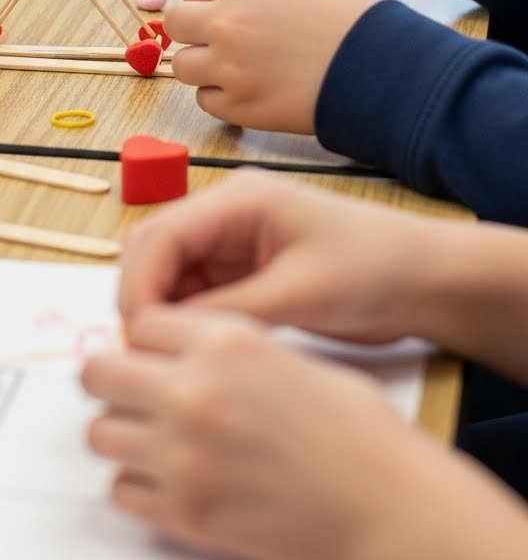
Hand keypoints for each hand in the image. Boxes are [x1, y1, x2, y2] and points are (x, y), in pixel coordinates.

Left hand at [83, 308, 527, 559]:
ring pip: (100, 433)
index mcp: (225, 342)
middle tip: (133, 393)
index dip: (147, 340)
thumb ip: (230, 347)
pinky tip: (171, 480)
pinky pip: (120, 490)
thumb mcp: (290, 356)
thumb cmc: (356, 430)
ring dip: (122, 433)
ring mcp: (182, 456)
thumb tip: (184, 349)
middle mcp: (193, 391)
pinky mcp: (184, 513)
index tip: (154, 355)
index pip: (141, 322)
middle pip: (98, 372)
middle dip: (112, 380)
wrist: (387, 504)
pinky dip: (138, 485)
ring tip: (154, 440)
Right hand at [117, 169, 447, 340]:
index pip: (160, 235)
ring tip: (168, 360)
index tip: (138, 339)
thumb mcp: (299, 295)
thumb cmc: (371, 271)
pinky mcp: (242, 269)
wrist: (421, 279)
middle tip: (146, 355)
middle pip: (154, 248)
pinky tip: (193, 352)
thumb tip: (161, 337)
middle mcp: (226, 212)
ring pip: (168, 273)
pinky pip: (194, 292)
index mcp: (238, 199)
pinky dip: (184, 320)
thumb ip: (228, 312)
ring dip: (160, 311)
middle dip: (141, 297)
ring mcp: (232, 240)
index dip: (139, 286)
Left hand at [164, 0, 371, 130]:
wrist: (378, 67)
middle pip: (176, 24)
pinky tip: (251, 91)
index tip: (217, 13)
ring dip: (203, 68)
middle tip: (216, 43)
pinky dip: (222, 98)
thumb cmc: (348, 24)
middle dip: (192, 33)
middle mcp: (226, 21)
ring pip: (183, 66)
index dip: (205, 2)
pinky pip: (206, 101)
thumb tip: (224, 6)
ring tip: (235, 71)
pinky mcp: (239, 106)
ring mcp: (228, 66)